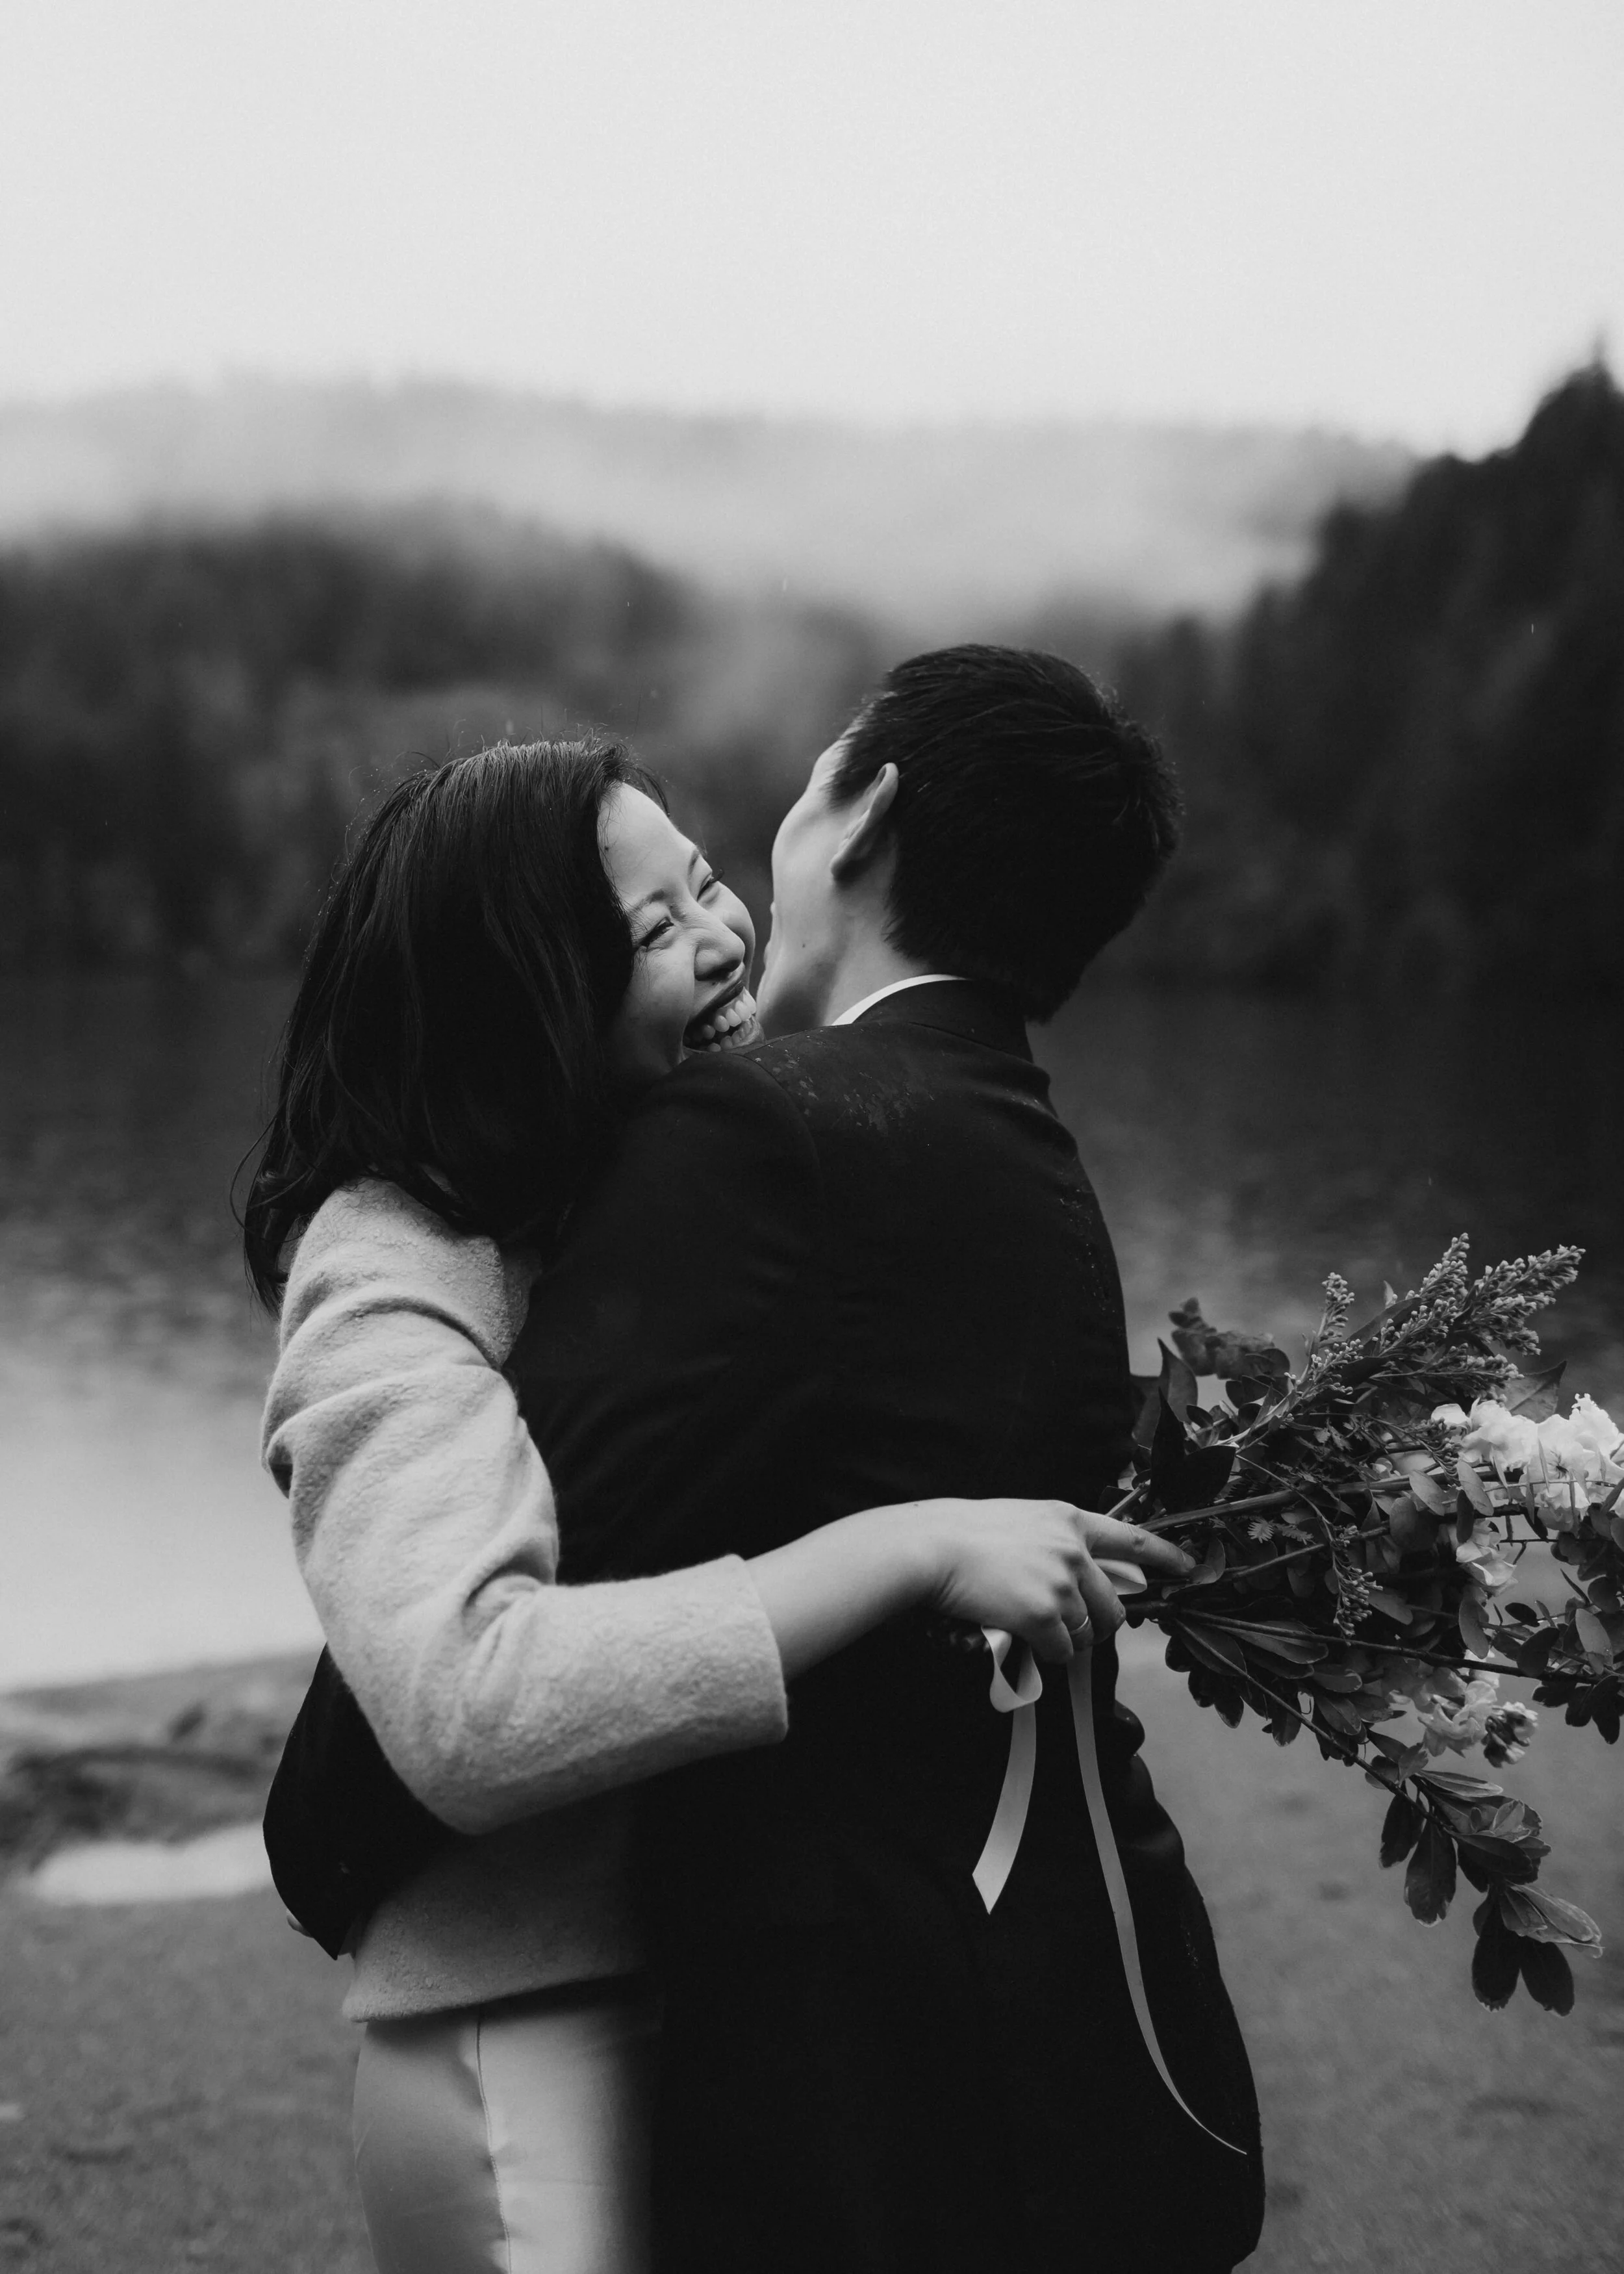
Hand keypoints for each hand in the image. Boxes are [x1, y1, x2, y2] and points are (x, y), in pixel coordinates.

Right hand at [921, 1498, 1196, 1662]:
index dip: (1165, 1555)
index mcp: (1067, 1520)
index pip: (1131, 1539)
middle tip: (1075, 1631)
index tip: (1188, 1567)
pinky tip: (1024, 1642)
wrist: (931, 1548)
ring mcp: (1061, 1584)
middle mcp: (1073, 1550)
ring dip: (1067, 1640)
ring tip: (1036, 1632)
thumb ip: (1053, 1541)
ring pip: (1087, 1632)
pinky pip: (1060, 1650)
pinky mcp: (1043, 1616)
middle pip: (1113, 1604)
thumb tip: (1070, 1576)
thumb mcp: (1020, 1520)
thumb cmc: (963, 1534)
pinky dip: (1045, 1654)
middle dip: (1100, 1625)